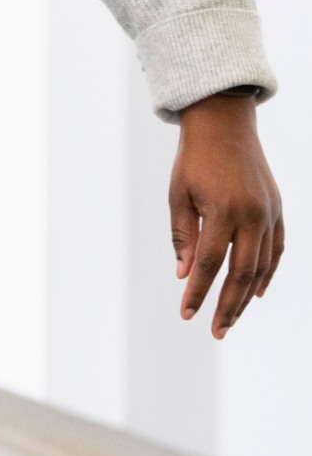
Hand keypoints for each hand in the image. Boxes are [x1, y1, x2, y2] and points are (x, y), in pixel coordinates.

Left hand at [169, 89, 282, 337]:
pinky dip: (267, 272)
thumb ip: (183, 236)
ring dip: (247, 296)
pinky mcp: (277, 209)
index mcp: (222, 211)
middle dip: (227, 306)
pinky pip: (276, 249)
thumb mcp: (178, 195)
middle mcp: (252, 215)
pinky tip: (255, 292)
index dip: (197, 292)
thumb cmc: (193, 160)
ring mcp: (269, 213)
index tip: (186, 313)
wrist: (225, 124)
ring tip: (231, 318)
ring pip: (262, 266)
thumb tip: (183, 275)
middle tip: (216, 330)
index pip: (208, 264)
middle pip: (241, 274)